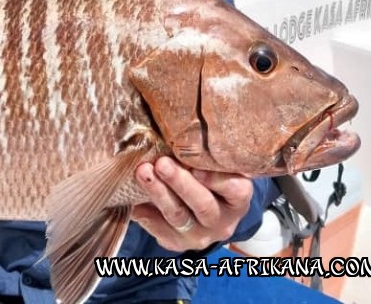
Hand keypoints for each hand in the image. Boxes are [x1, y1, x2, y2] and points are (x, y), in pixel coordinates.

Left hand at [131, 157, 252, 251]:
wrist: (201, 209)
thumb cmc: (208, 175)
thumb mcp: (216, 166)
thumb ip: (205, 155)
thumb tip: (178, 127)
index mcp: (238, 198)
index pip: (235, 190)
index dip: (216, 180)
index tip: (195, 165)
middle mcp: (223, 221)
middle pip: (203, 205)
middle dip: (180, 183)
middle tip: (161, 164)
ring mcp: (200, 235)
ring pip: (178, 217)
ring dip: (158, 193)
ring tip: (142, 172)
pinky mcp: (177, 243)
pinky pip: (159, 230)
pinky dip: (144, 212)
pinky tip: (133, 197)